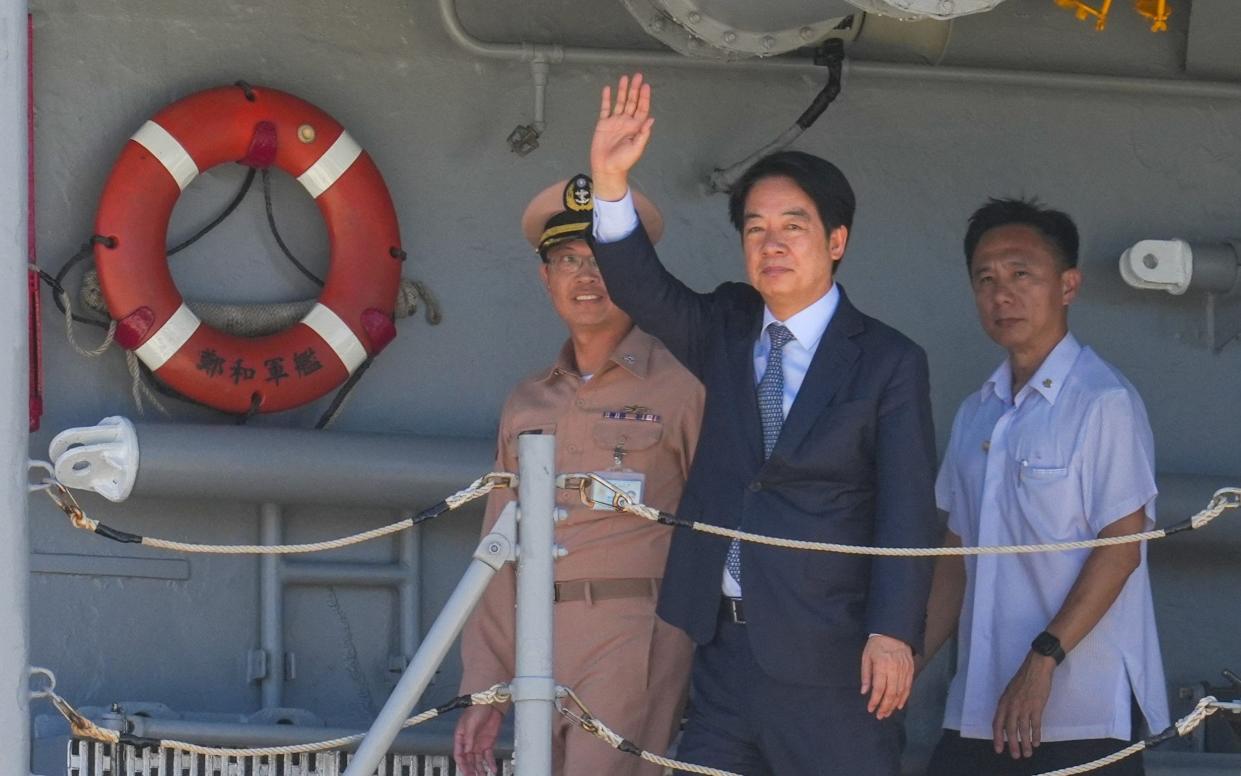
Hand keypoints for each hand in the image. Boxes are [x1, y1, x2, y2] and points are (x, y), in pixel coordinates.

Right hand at [453, 705, 502, 775]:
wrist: (490, 703)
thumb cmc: (476, 709)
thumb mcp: (470, 724)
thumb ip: (469, 738)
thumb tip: (467, 751)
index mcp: (461, 738)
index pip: (459, 755)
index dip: (462, 765)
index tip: (466, 772)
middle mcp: (469, 743)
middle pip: (468, 760)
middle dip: (470, 770)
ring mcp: (478, 744)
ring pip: (478, 761)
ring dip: (480, 770)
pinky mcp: (488, 743)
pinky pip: (489, 756)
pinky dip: (491, 763)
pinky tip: (493, 769)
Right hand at [590, 73, 653, 200]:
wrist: (607, 168)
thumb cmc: (623, 161)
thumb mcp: (637, 148)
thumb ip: (643, 134)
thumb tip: (651, 119)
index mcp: (636, 127)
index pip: (641, 109)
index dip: (644, 97)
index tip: (646, 86)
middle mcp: (626, 122)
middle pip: (632, 102)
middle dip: (635, 89)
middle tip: (637, 76)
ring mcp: (615, 122)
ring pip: (619, 102)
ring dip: (622, 91)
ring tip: (624, 78)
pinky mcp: (603, 124)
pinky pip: (605, 108)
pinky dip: (606, 99)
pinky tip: (608, 89)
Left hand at [860, 634, 912, 719]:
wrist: (894, 632)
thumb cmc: (877, 645)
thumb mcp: (866, 657)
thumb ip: (866, 675)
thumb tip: (864, 692)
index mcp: (882, 665)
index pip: (879, 688)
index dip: (875, 701)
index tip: (870, 709)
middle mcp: (895, 669)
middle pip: (891, 693)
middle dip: (885, 706)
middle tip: (880, 715)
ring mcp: (904, 670)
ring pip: (900, 692)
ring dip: (893, 705)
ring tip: (887, 713)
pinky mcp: (911, 670)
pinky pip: (908, 687)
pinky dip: (904, 698)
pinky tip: (898, 705)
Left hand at [992, 651, 1054, 758]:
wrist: (1036, 668)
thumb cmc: (1023, 679)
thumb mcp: (1010, 692)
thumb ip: (1008, 706)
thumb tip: (1006, 721)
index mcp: (1003, 702)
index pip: (997, 723)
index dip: (997, 737)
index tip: (998, 749)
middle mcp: (1012, 706)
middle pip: (1010, 730)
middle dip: (1012, 745)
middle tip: (1015, 756)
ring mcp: (1024, 706)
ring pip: (1023, 730)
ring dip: (1025, 743)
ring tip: (1027, 753)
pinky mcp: (1037, 706)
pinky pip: (1035, 725)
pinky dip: (1036, 735)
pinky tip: (1036, 743)